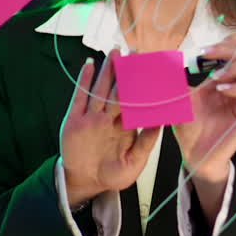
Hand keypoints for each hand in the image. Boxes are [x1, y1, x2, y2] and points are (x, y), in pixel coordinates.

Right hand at [59, 51, 160, 206]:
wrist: (86, 183)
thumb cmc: (112, 175)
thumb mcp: (134, 162)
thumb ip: (146, 143)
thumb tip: (161, 122)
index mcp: (125, 125)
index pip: (135, 101)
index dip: (142, 86)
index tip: (152, 70)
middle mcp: (109, 117)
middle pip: (118, 89)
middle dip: (126, 71)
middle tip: (135, 52)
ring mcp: (91, 117)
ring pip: (100, 89)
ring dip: (107, 70)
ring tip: (114, 52)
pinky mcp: (74, 120)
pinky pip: (79, 97)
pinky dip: (83, 81)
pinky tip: (89, 65)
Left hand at [173, 35, 235, 180]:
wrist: (193, 153)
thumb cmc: (188, 125)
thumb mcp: (178, 97)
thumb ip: (174, 78)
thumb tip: (160, 58)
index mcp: (224, 78)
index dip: (226, 43)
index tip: (204, 50)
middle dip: (228, 51)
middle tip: (207, 56)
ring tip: (216, 76)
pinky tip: (220, 90)